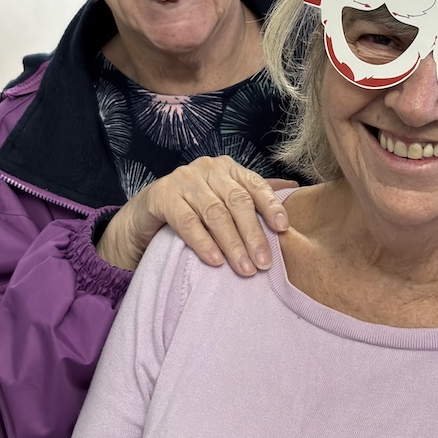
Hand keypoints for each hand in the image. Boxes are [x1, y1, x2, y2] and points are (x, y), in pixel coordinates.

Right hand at [96, 156, 296, 274]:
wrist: (144, 217)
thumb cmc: (192, 209)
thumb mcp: (223, 200)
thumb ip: (253, 194)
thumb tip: (294, 188)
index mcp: (227, 168)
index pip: (255, 185)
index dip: (271, 206)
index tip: (284, 229)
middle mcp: (207, 168)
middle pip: (237, 202)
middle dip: (253, 234)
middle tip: (264, 263)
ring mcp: (183, 179)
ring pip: (215, 213)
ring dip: (232, 244)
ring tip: (244, 269)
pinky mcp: (162, 195)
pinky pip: (187, 221)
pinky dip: (203, 242)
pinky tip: (215, 261)